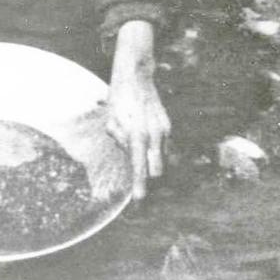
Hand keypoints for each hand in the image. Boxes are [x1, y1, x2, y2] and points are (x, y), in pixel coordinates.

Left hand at [106, 19, 170, 200]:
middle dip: (150, 181)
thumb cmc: (119, 99)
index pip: (140, 169)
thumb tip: (130, 156)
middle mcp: (154, 135)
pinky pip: (164, 149)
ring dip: (152, 166)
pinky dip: (156, 153)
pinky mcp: (168, 126)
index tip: (139, 203)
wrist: (136, 76)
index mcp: (137, 135)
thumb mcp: (111, 121)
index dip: (140, 187)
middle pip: (158, 171)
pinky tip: (145, 147)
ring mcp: (164, 130)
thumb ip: (120, 141)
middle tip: (140, 187)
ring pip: (163, 161)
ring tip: (140, 161)